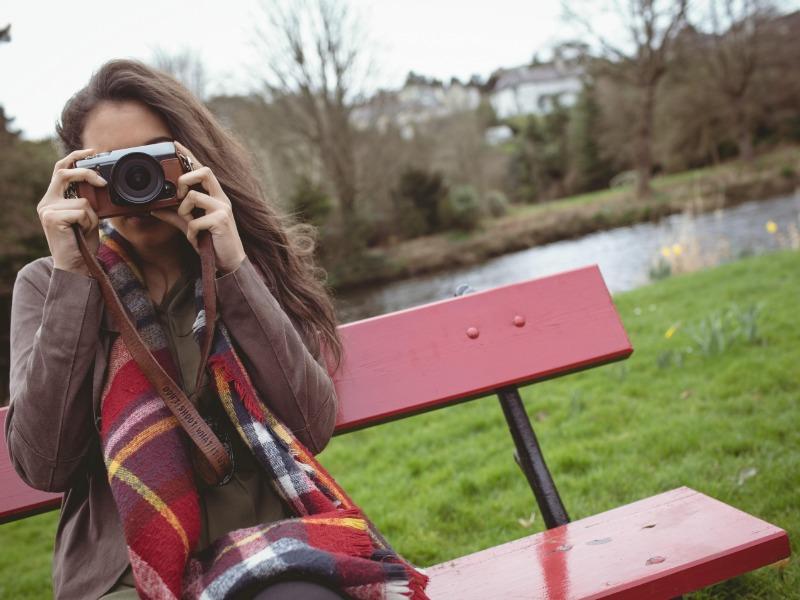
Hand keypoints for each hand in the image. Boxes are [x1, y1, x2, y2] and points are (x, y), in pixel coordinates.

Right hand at [37, 149, 106, 276]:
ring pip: (83, 200)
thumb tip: (102, 183)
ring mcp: (46, 209)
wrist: (75, 265)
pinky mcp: (51, 218)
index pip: (61, 169)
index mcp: (53, 199)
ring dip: (93, 216)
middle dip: (87, 173)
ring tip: (85, 229)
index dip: (75, 156)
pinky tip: (81, 233)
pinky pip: (81, 211)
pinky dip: (89, 222)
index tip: (92, 151)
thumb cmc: (83, 242)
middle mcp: (46, 202)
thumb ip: (87, 200)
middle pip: (65, 173)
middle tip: (104, 182)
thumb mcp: (87, 217)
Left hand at [150, 141, 246, 273]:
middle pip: (204, 171)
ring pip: (194, 196)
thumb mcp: (190, 226)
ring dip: (184, 212)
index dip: (189, 155)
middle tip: (178, 196)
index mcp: (215, 196)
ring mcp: (223, 208)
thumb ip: (174, 215)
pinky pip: (195, 221)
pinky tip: (196, 239)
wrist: (230, 262)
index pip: (202, 169)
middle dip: (185, 179)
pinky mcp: (221, 221)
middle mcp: (221, 198)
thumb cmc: (212, 242)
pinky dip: (191, 232)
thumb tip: (153, 208)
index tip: (175, 144)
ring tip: (190, 225)